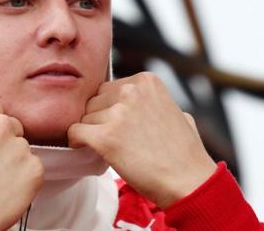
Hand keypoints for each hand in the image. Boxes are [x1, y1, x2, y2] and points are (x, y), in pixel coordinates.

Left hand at [67, 72, 216, 207]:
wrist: (189, 182)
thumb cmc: (183, 153)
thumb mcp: (173, 110)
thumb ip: (150, 100)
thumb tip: (131, 99)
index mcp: (146, 81)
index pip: (108, 88)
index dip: (109, 108)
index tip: (117, 124)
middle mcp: (131, 91)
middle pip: (94, 101)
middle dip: (99, 119)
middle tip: (114, 139)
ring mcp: (118, 113)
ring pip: (84, 118)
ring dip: (92, 133)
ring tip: (111, 149)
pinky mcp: (106, 137)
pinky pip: (75, 132)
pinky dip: (76, 141)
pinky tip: (83, 148)